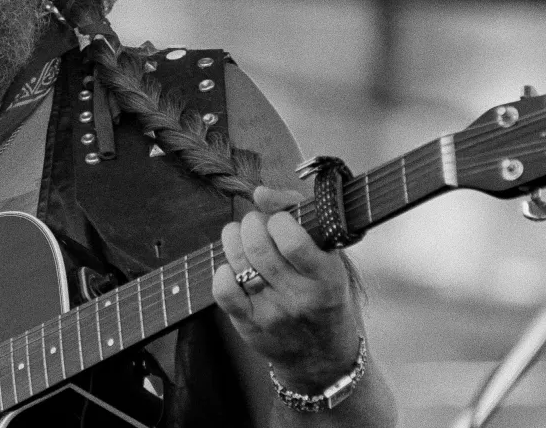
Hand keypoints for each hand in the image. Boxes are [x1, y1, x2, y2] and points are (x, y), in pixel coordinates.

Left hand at [211, 186, 359, 390]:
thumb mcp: (329, 258)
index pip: (293, 241)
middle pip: (258, 247)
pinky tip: (234, 267)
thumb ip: (300, 217)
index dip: (279, 219)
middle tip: (257, 224)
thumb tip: (261, 193)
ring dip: (233, 239)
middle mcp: (300, 298)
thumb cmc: (325, 295)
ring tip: (242, 237)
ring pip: (237, 263)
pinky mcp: (249, 325)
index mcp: (327, 279)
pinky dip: (222, 269)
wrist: (322, 358)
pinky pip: (222, 289)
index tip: (281, 220)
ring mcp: (272, 314)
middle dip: (251, 224)